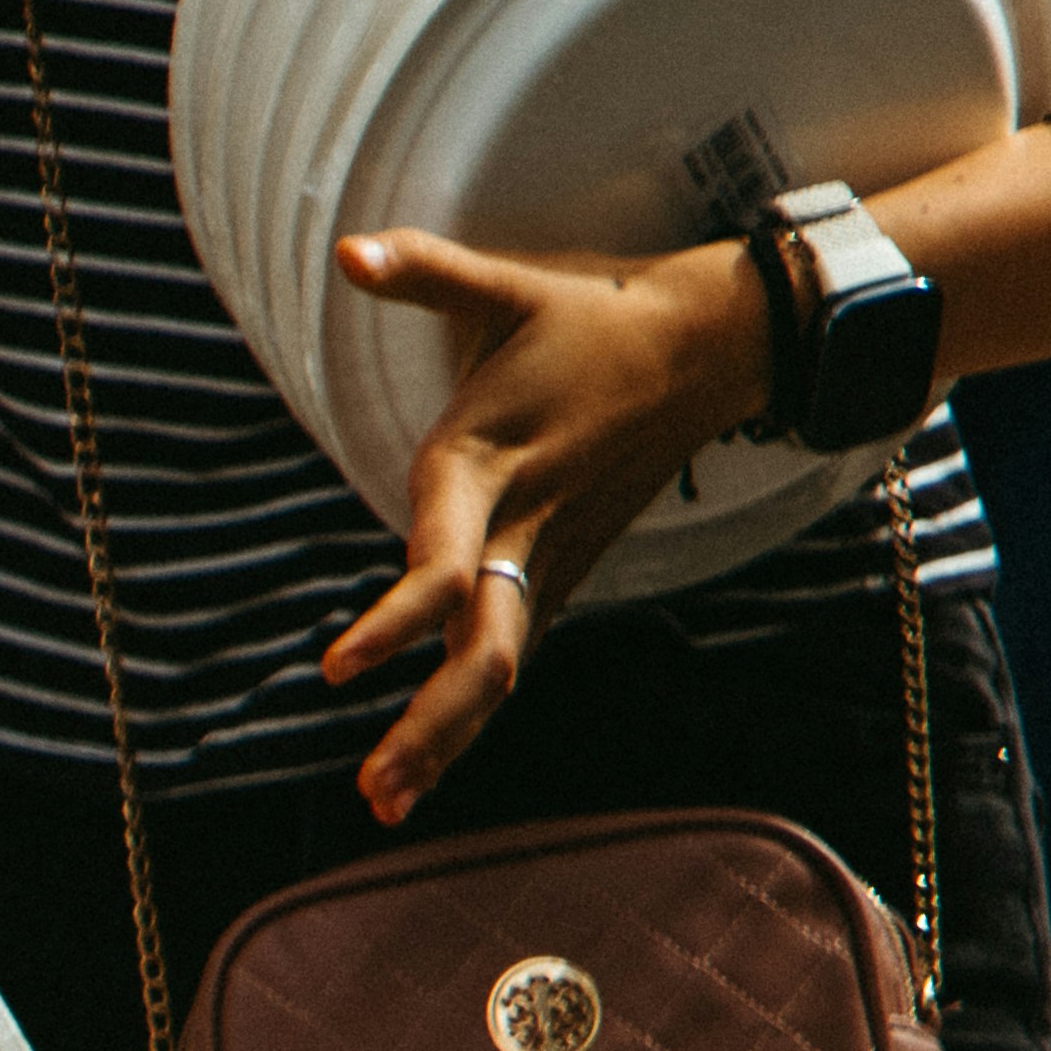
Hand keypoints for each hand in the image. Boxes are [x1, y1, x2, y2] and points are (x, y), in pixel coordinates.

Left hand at [315, 226, 774, 816]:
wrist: (713, 348)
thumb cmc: (593, 317)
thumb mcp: (506, 288)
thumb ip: (426, 272)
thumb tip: (349, 249)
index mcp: (491, 465)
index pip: (441, 565)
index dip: (393, 620)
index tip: (337, 670)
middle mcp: (522, 527)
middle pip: (478, 651)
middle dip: (428, 724)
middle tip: (373, 792)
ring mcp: (552, 558)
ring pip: (498, 666)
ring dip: (445, 736)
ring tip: (385, 800)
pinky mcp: (566, 572)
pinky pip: (513, 652)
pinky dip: (472, 708)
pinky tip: (429, 763)